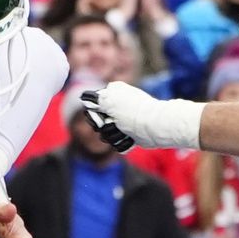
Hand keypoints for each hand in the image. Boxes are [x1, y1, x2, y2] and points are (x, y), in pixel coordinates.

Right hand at [80, 81, 204, 150]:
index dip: (94, 115)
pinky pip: (116, 142)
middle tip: (115, 123)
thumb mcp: (109, 100)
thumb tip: (83, 97)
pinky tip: (129, 139)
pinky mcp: (129, 134)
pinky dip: (121, 142)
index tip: (101, 117)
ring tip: (124, 131)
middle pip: (97, 123)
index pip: (91, 108)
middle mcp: (117, 107)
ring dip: (113, 136)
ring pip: (105, 135)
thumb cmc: (133, 112)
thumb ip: (94, 98)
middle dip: (104, 127)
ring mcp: (123, 121)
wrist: (154, 126)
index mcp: (113, 94)